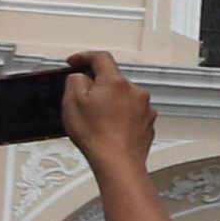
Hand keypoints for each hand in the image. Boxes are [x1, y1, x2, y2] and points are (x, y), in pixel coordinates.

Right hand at [56, 50, 156, 170]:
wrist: (118, 163)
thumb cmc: (96, 136)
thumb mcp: (72, 102)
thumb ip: (75, 81)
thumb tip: (81, 77)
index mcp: (115, 82)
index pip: (101, 58)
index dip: (84, 57)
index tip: (75, 62)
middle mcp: (134, 91)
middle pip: (112, 79)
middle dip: (97, 85)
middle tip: (82, 100)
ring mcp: (144, 108)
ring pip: (123, 96)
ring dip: (110, 102)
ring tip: (96, 120)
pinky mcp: (148, 122)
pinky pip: (131, 112)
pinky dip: (120, 115)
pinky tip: (109, 128)